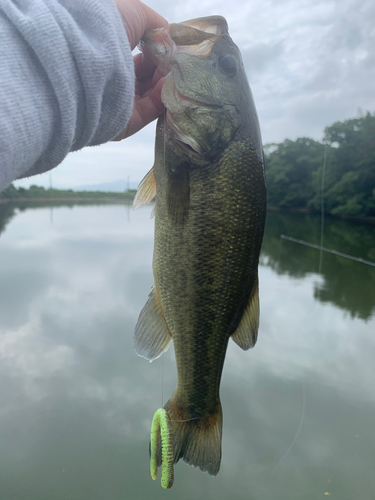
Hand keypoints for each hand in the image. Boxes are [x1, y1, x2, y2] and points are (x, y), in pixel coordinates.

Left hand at [113, 0, 167, 139]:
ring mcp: (117, 102)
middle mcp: (112, 79)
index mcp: (110, 53)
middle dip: (165, 70)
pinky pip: (149, 111)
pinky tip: (170, 86)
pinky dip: (162, 98)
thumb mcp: (134, 12)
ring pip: (151, 95)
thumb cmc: (105, 28)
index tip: (175, 50)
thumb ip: (155, 24)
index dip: (160, 54)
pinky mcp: (124, 122)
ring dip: (166, 84)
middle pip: (147, 78)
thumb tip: (170, 36)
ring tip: (179, 74)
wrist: (86, 58)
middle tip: (180, 64)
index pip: (141, 58)